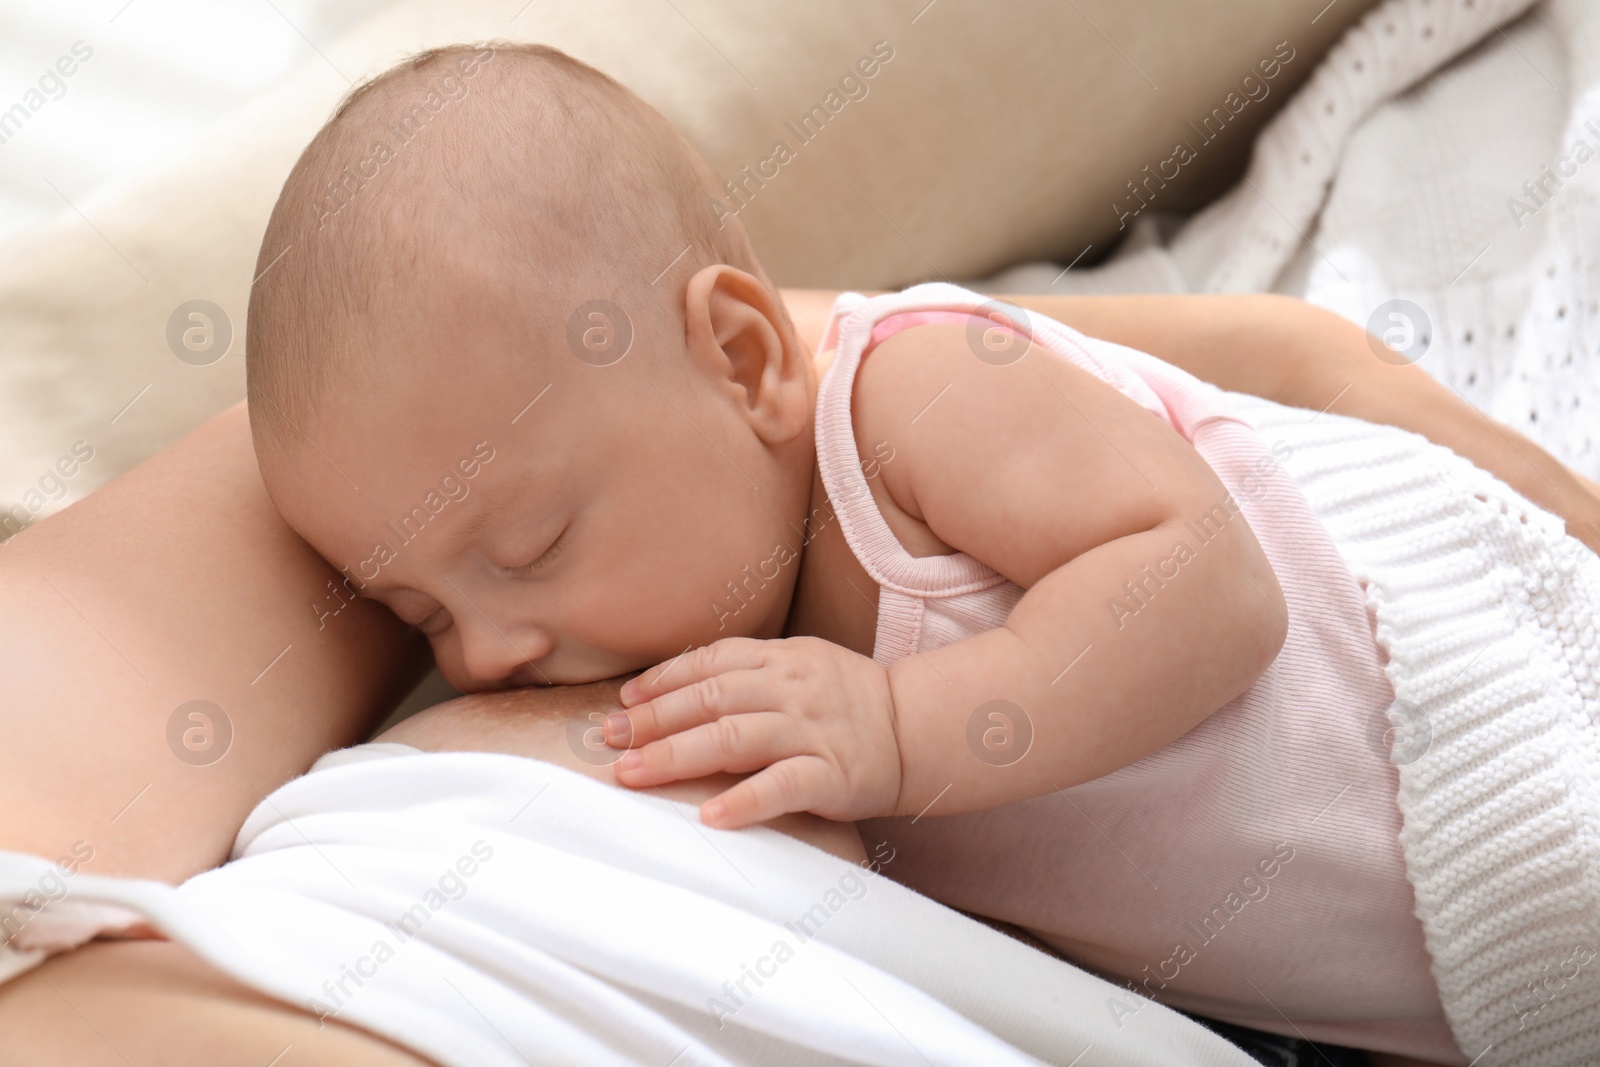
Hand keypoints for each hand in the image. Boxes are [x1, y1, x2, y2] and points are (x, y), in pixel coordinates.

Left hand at [604, 636, 902, 828]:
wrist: (918, 728)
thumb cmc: (848, 703)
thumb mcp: (801, 668)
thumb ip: (748, 675)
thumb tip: (673, 692)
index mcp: (781, 659)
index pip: (710, 662)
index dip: (663, 680)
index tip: (623, 701)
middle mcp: (791, 688)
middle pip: (710, 700)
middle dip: (653, 720)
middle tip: (608, 740)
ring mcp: (811, 730)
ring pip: (733, 737)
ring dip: (676, 756)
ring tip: (633, 774)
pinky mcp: (832, 774)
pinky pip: (782, 786)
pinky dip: (744, 801)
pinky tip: (709, 816)